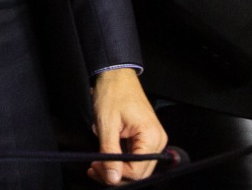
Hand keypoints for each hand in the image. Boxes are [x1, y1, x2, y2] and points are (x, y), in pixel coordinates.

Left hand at [89, 69, 165, 183]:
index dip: (116, 174)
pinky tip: (105, 157)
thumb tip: (112, 178)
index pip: (137, 171)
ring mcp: (152, 141)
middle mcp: (157, 142)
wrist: (116, 75)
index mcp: (151, 137)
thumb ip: (110, 153)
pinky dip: (119, 160)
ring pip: (136, 167)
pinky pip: (134, 157)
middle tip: (94, 169)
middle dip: (115, 174)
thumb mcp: (107, 124)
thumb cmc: (113, 93)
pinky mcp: (145, 139)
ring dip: (116, 169)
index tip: (96, 168)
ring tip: (96, 165)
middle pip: (139, 172)